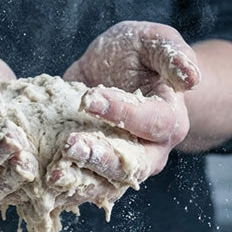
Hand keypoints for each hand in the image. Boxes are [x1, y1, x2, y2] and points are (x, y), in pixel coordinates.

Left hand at [62, 21, 200, 183]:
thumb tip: (191, 78)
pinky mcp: (91, 176)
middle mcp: (147, 154)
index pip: (151, 122)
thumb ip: (170, 54)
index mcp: (169, 122)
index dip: (122, 112)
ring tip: (52, 175)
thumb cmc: (134, 56)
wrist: (108, 75)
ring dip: (77, 182)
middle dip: (98, 158)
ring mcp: (118, 170)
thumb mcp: (150, 42)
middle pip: (128, 165)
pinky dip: (60, 190)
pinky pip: (78, 190)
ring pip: (102, 185)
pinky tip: (39, 183)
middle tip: (69, 145)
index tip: (90, 98)